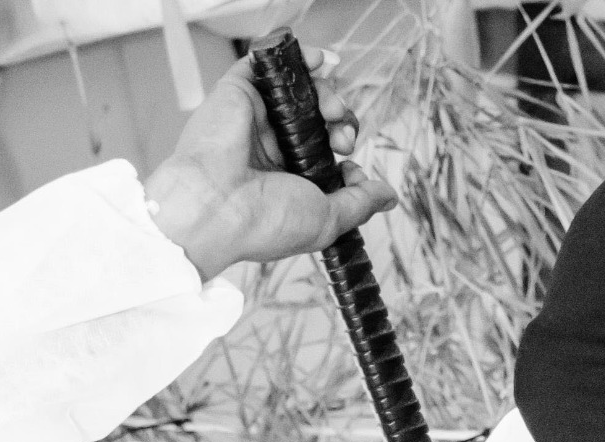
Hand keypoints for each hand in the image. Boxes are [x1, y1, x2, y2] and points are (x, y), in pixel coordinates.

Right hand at [144, 48, 398, 280]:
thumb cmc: (264, 222)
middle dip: (341, 122)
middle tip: (343, 137)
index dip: (344, 150)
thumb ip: (360, 203)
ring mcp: (253, 120)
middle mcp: (269, 149)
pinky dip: (294, 57)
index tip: (351, 165)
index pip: (323, 153)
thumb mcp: (327, 220)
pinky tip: (318, 61)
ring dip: (326, 95)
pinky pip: (265, 63)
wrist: (217, 207)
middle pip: (315, 119)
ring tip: (331, 110)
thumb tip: (388, 197)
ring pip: (297, 93)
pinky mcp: (236, 93)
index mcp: (285, 180)